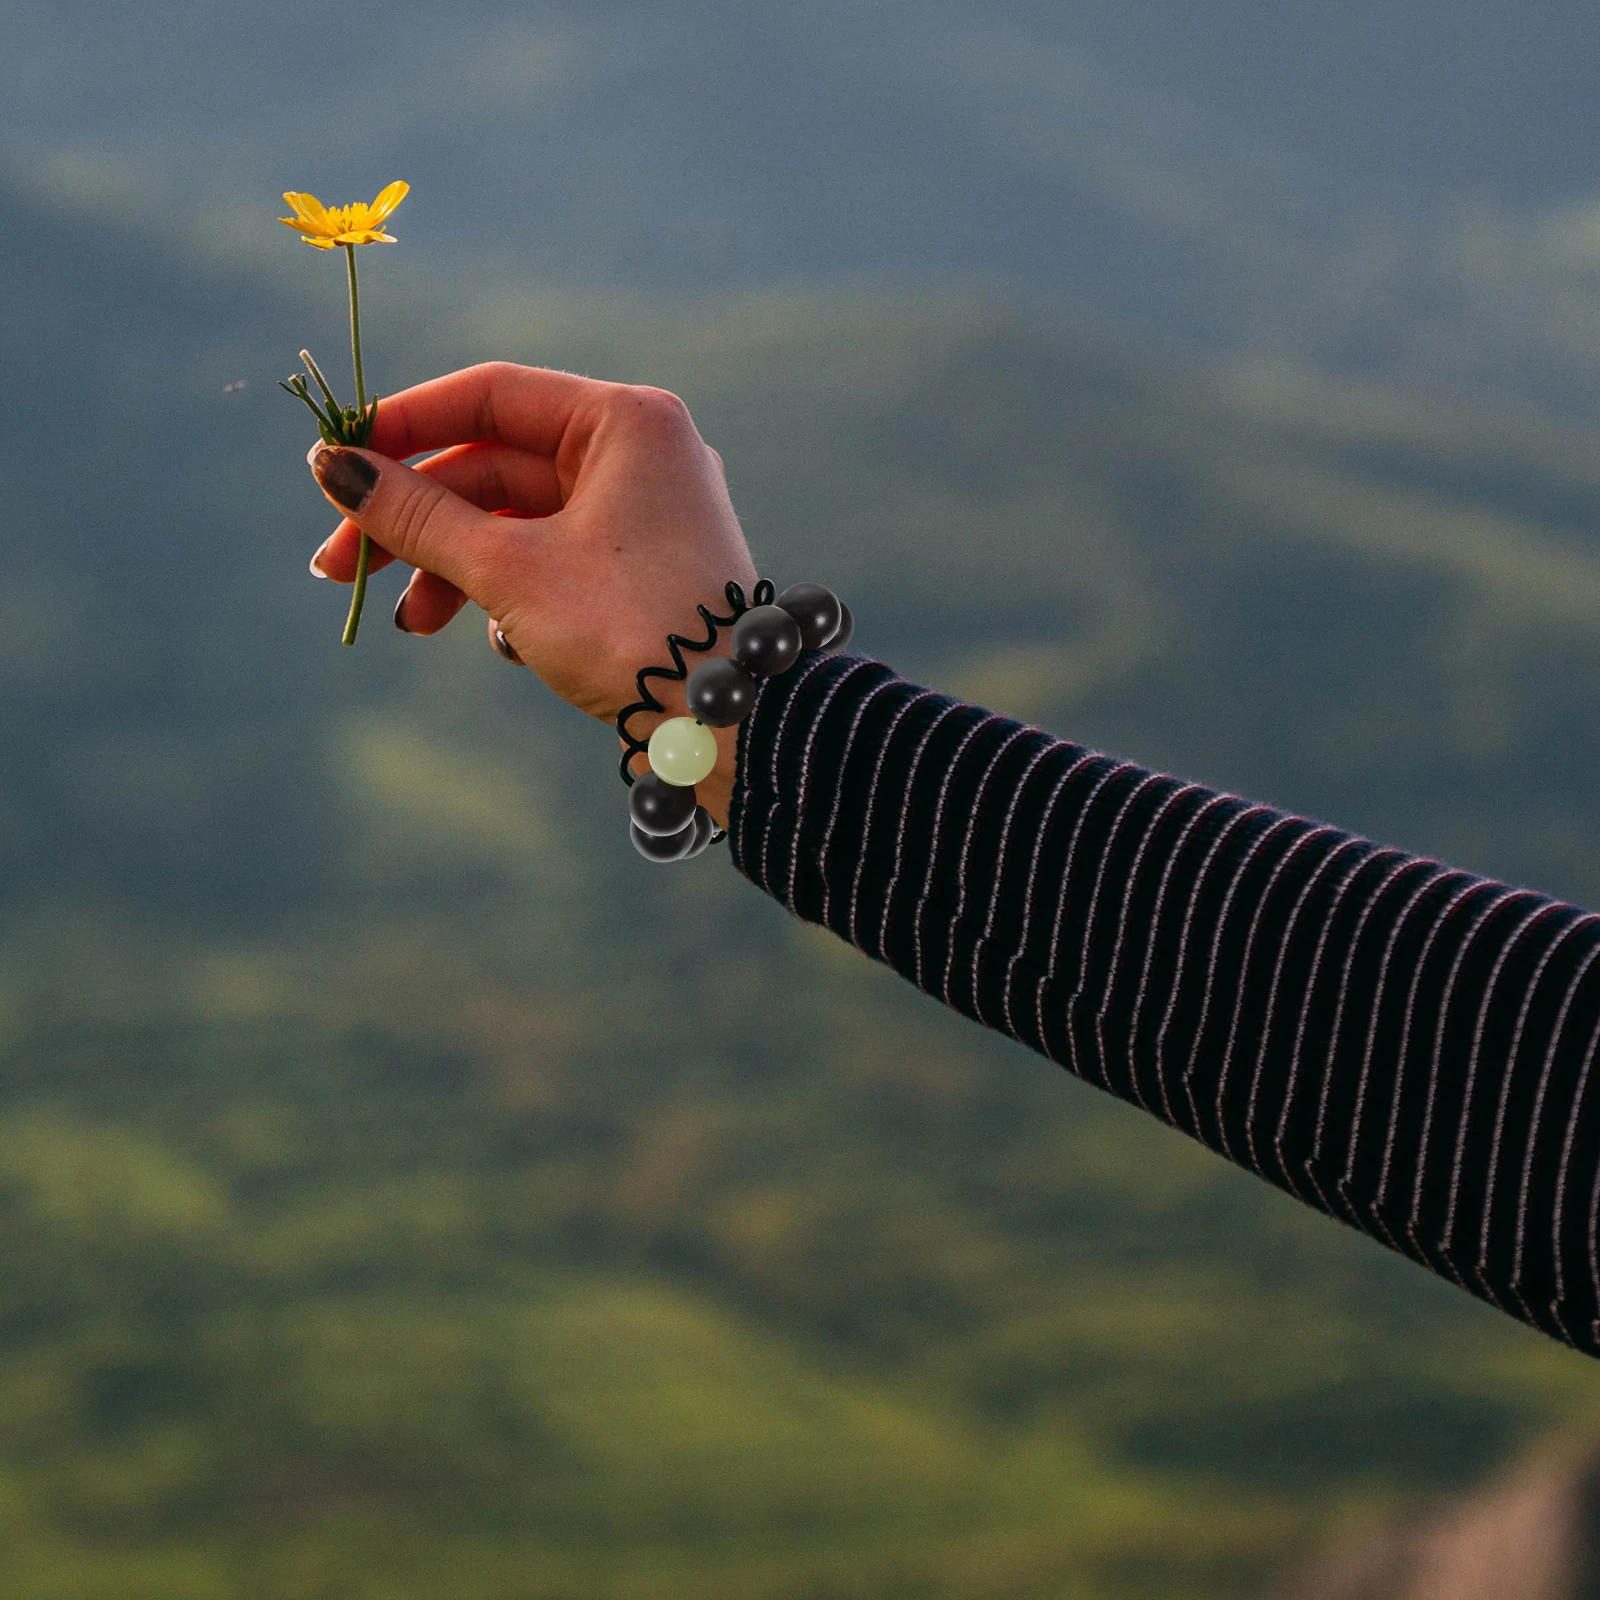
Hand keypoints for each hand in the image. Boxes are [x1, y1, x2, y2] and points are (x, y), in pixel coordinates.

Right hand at [307, 362, 756, 824]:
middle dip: (415, 522)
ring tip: (409, 624)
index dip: (403, 428)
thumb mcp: (509, 570)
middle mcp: (640, 453)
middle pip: (495, 466)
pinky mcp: (640, 569)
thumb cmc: (628, 628)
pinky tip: (493, 641)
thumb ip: (418, 517)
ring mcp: (644, 512)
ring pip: (518, 520)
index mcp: (624, 421)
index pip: (491, 396)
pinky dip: (509, 591)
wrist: (729, 720)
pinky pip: (553, 558)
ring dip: (452, 568)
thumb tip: (334, 469)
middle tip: (339, 570)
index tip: (336, 467)